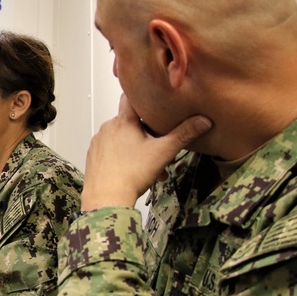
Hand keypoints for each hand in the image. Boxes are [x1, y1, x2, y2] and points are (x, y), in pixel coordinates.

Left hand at [81, 95, 211, 210]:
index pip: (131, 97)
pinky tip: (134, 170)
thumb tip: (203, 121)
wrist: (106, 198)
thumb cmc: (130, 175)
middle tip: (159, 146)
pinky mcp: (94, 156)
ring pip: (122, 138)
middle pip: (131, 122)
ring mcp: (98, 142)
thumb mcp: (163, 152)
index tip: (152, 100)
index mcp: (123, 121)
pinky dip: (123, 156)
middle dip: (146, 133)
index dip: (142, 97)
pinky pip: (111, 150)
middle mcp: (108, 128)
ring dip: (136, 147)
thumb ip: (184, 134)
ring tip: (150, 165)